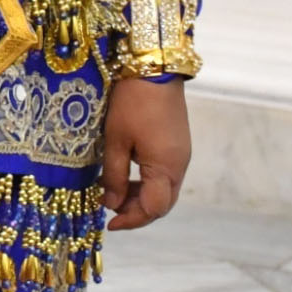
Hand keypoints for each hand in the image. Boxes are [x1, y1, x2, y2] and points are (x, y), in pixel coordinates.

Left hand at [101, 76, 190, 230]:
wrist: (155, 68)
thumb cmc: (132, 103)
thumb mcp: (116, 141)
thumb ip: (115, 176)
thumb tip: (112, 204)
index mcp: (166, 168)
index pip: (153, 209)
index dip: (131, 220)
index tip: (109, 223)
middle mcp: (180, 166)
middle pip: (163, 203)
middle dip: (137, 211)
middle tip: (110, 210)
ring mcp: (182, 154)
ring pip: (164, 189)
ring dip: (141, 196)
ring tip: (114, 192)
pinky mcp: (178, 144)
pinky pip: (166, 174)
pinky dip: (148, 182)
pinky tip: (128, 174)